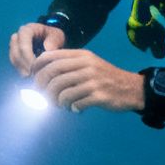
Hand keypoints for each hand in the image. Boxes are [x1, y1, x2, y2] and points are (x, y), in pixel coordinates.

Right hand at [8, 22, 67, 74]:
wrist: (49, 39)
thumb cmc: (53, 36)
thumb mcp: (57, 35)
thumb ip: (54, 40)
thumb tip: (48, 49)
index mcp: (27, 29)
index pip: (23, 44)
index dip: (28, 56)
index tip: (35, 67)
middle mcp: (18, 36)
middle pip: (16, 52)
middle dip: (24, 65)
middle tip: (33, 75)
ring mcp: (14, 45)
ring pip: (13, 58)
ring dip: (21, 69)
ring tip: (31, 77)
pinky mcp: (14, 54)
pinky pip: (15, 63)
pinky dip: (21, 70)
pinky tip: (29, 76)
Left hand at [30, 48, 147, 114]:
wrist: (132, 88)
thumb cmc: (105, 77)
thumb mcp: (89, 63)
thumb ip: (69, 64)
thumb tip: (40, 74)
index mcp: (82, 55)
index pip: (51, 56)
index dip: (37, 67)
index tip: (32, 78)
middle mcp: (86, 65)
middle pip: (52, 74)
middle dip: (42, 87)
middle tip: (42, 97)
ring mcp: (93, 80)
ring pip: (61, 91)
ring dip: (56, 101)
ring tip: (61, 105)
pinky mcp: (99, 96)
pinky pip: (75, 103)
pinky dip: (71, 108)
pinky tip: (76, 109)